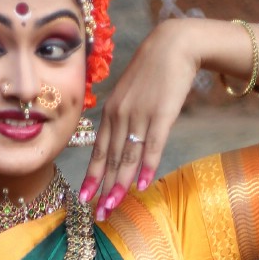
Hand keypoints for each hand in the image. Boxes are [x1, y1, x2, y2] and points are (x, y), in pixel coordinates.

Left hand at [79, 19, 201, 219]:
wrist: (174, 44)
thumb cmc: (153, 71)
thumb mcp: (129, 94)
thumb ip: (122, 118)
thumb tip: (118, 143)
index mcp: (111, 112)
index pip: (99, 150)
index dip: (92, 176)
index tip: (84, 198)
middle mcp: (121, 115)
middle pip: (111, 159)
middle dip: (103, 189)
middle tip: (98, 214)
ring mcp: (141, 114)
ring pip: (128, 156)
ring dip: (120, 184)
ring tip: (114, 207)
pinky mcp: (162, 113)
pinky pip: (152, 145)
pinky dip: (146, 166)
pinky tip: (141, 185)